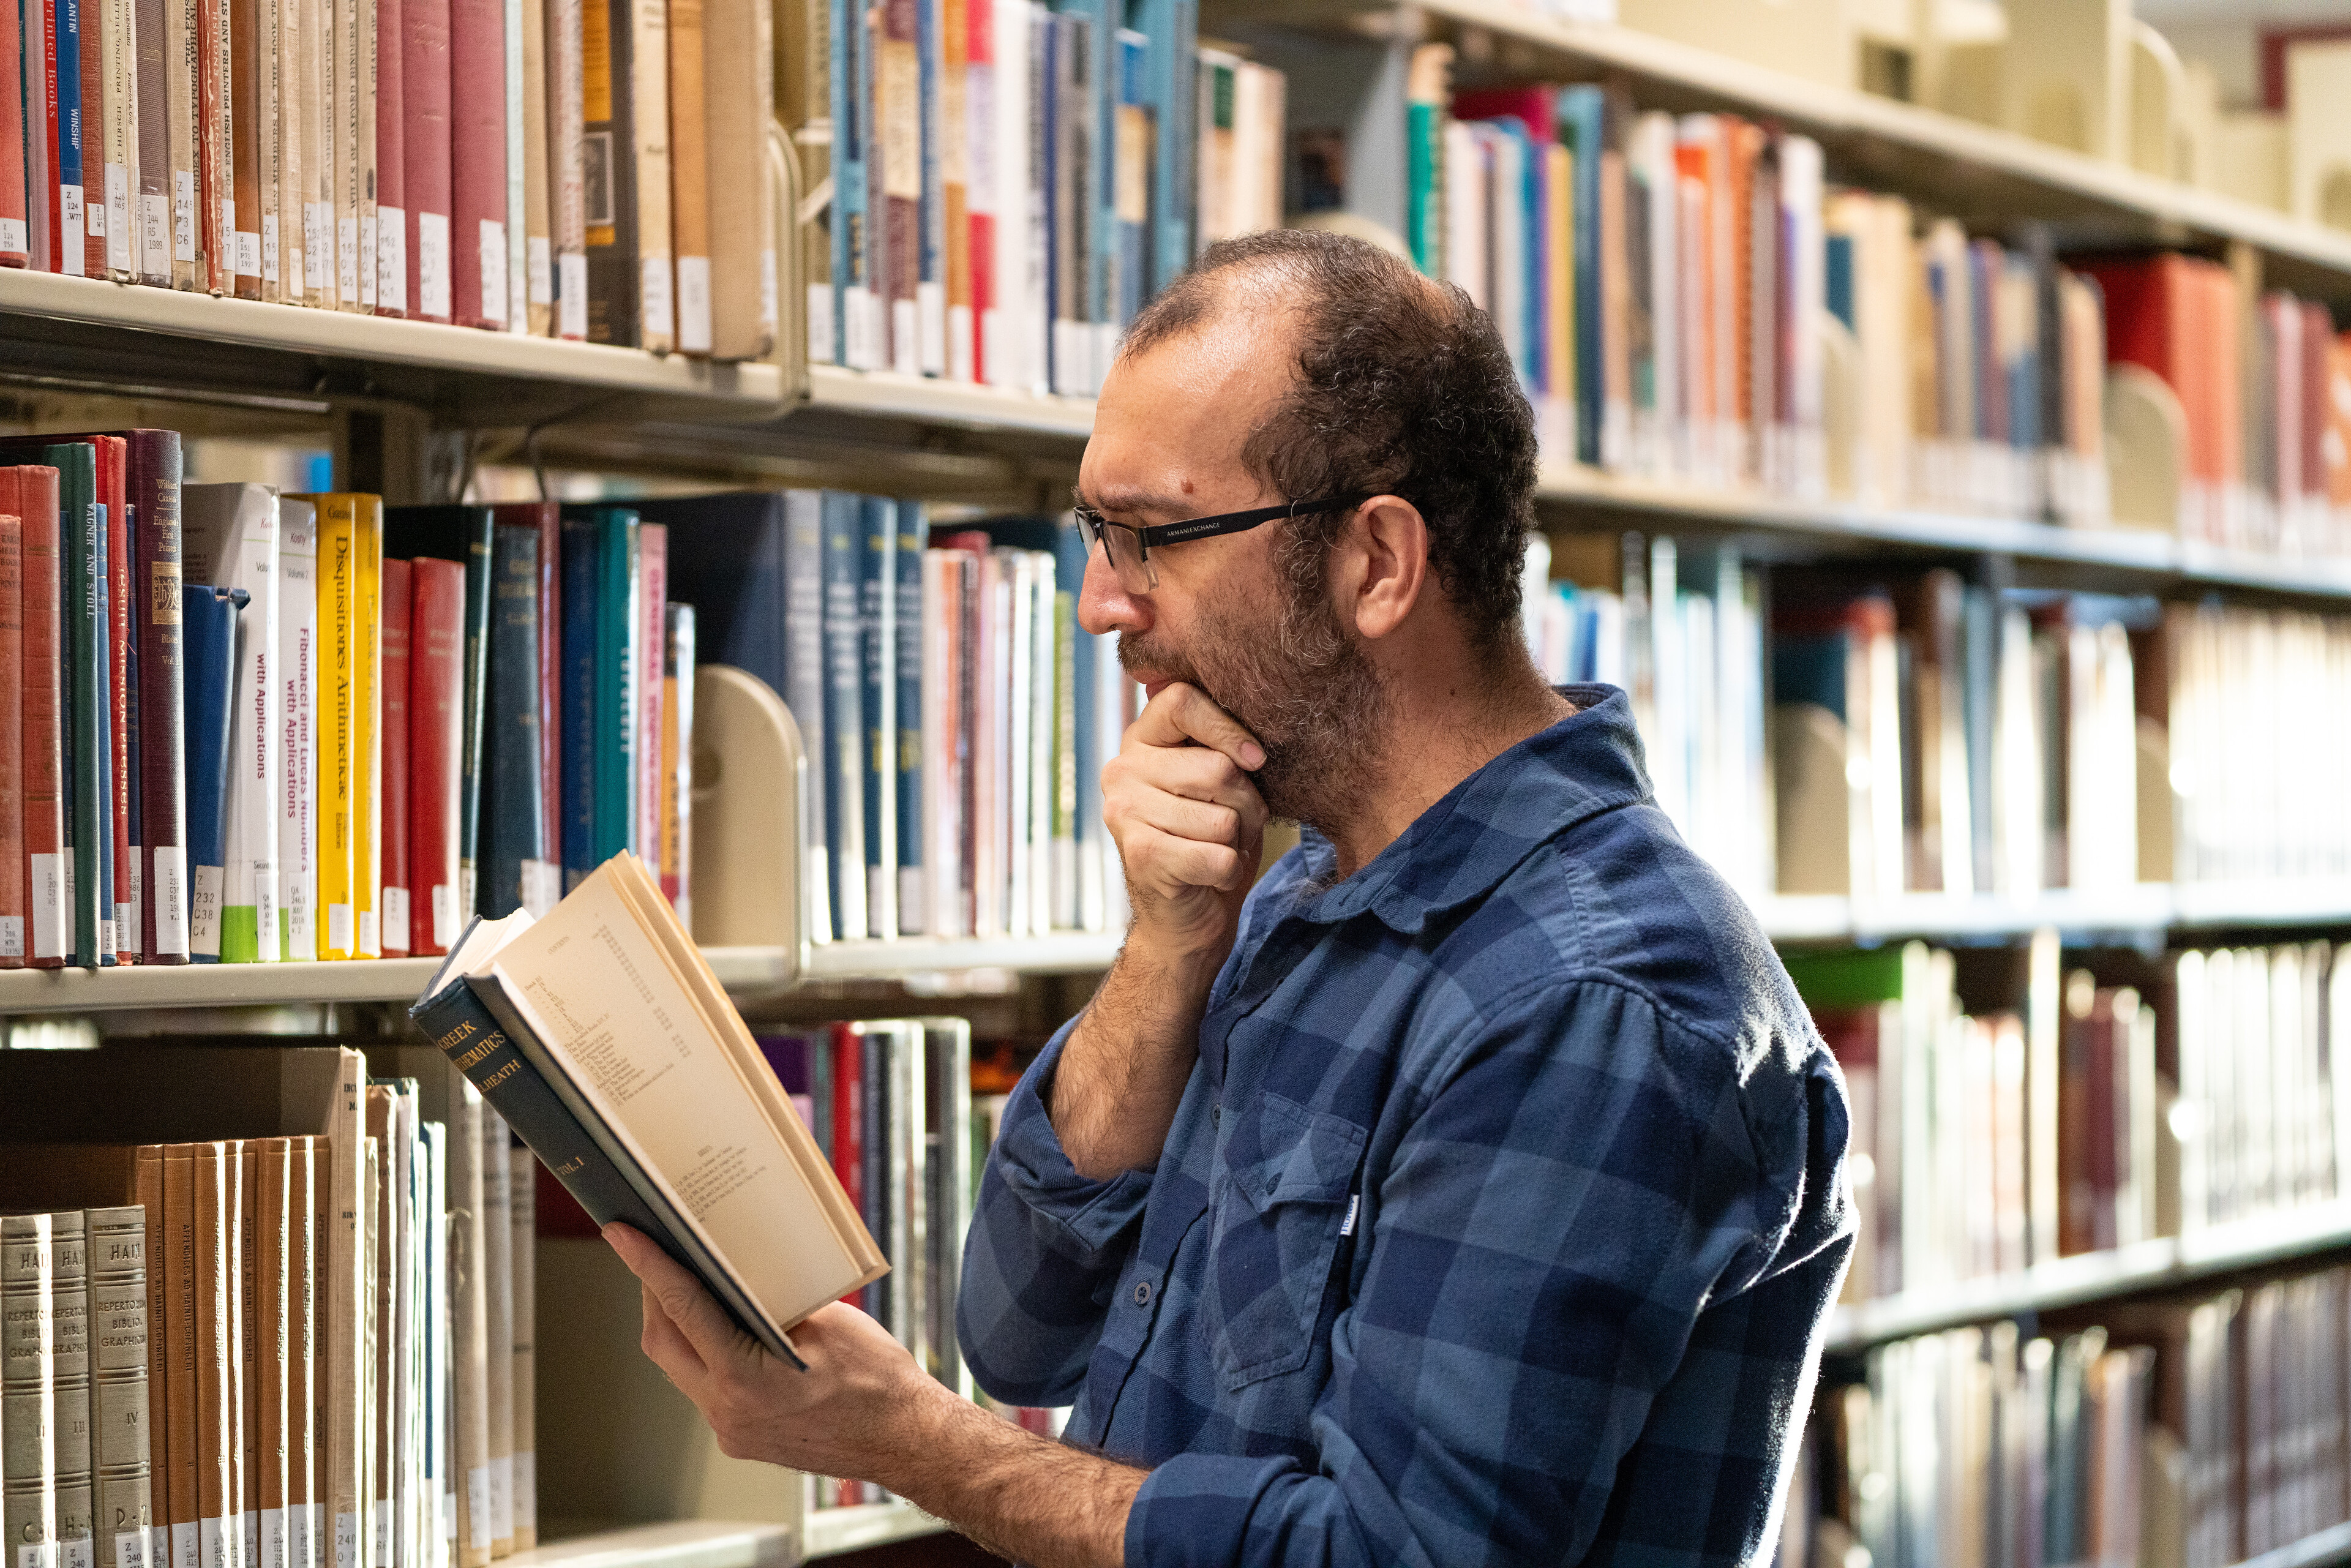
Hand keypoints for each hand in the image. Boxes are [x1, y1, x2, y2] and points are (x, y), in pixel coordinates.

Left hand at [603, 1223, 944, 1482]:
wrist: (904, 1440)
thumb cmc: (877, 1381)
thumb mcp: (828, 1322)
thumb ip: (773, 1300)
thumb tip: (736, 1273)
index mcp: (744, 1378)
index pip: (683, 1308)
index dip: (648, 1264)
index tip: (621, 1233)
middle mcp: (726, 1411)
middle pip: (664, 1342)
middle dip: (654, 1293)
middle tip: (657, 1249)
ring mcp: (731, 1431)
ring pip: (680, 1367)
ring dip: (679, 1325)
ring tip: (690, 1282)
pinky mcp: (741, 1438)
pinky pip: (705, 1387)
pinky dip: (706, 1352)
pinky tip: (725, 1328)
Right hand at [1100, 682, 1270, 961]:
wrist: (1185, 918)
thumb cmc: (1210, 840)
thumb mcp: (1220, 784)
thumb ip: (1223, 748)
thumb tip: (1254, 742)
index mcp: (1141, 740)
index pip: (1181, 700)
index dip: (1229, 728)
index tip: (1256, 759)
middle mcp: (1122, 770)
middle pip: (1217, 768)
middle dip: (1247, 804)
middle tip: (1234, 825)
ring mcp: (1124, 812)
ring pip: (1223, 817)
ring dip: (1236, 842)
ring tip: (1216, 849)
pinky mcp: (1139, 854)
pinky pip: (1218, 856)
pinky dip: (1227, 872)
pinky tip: (1209, 875)